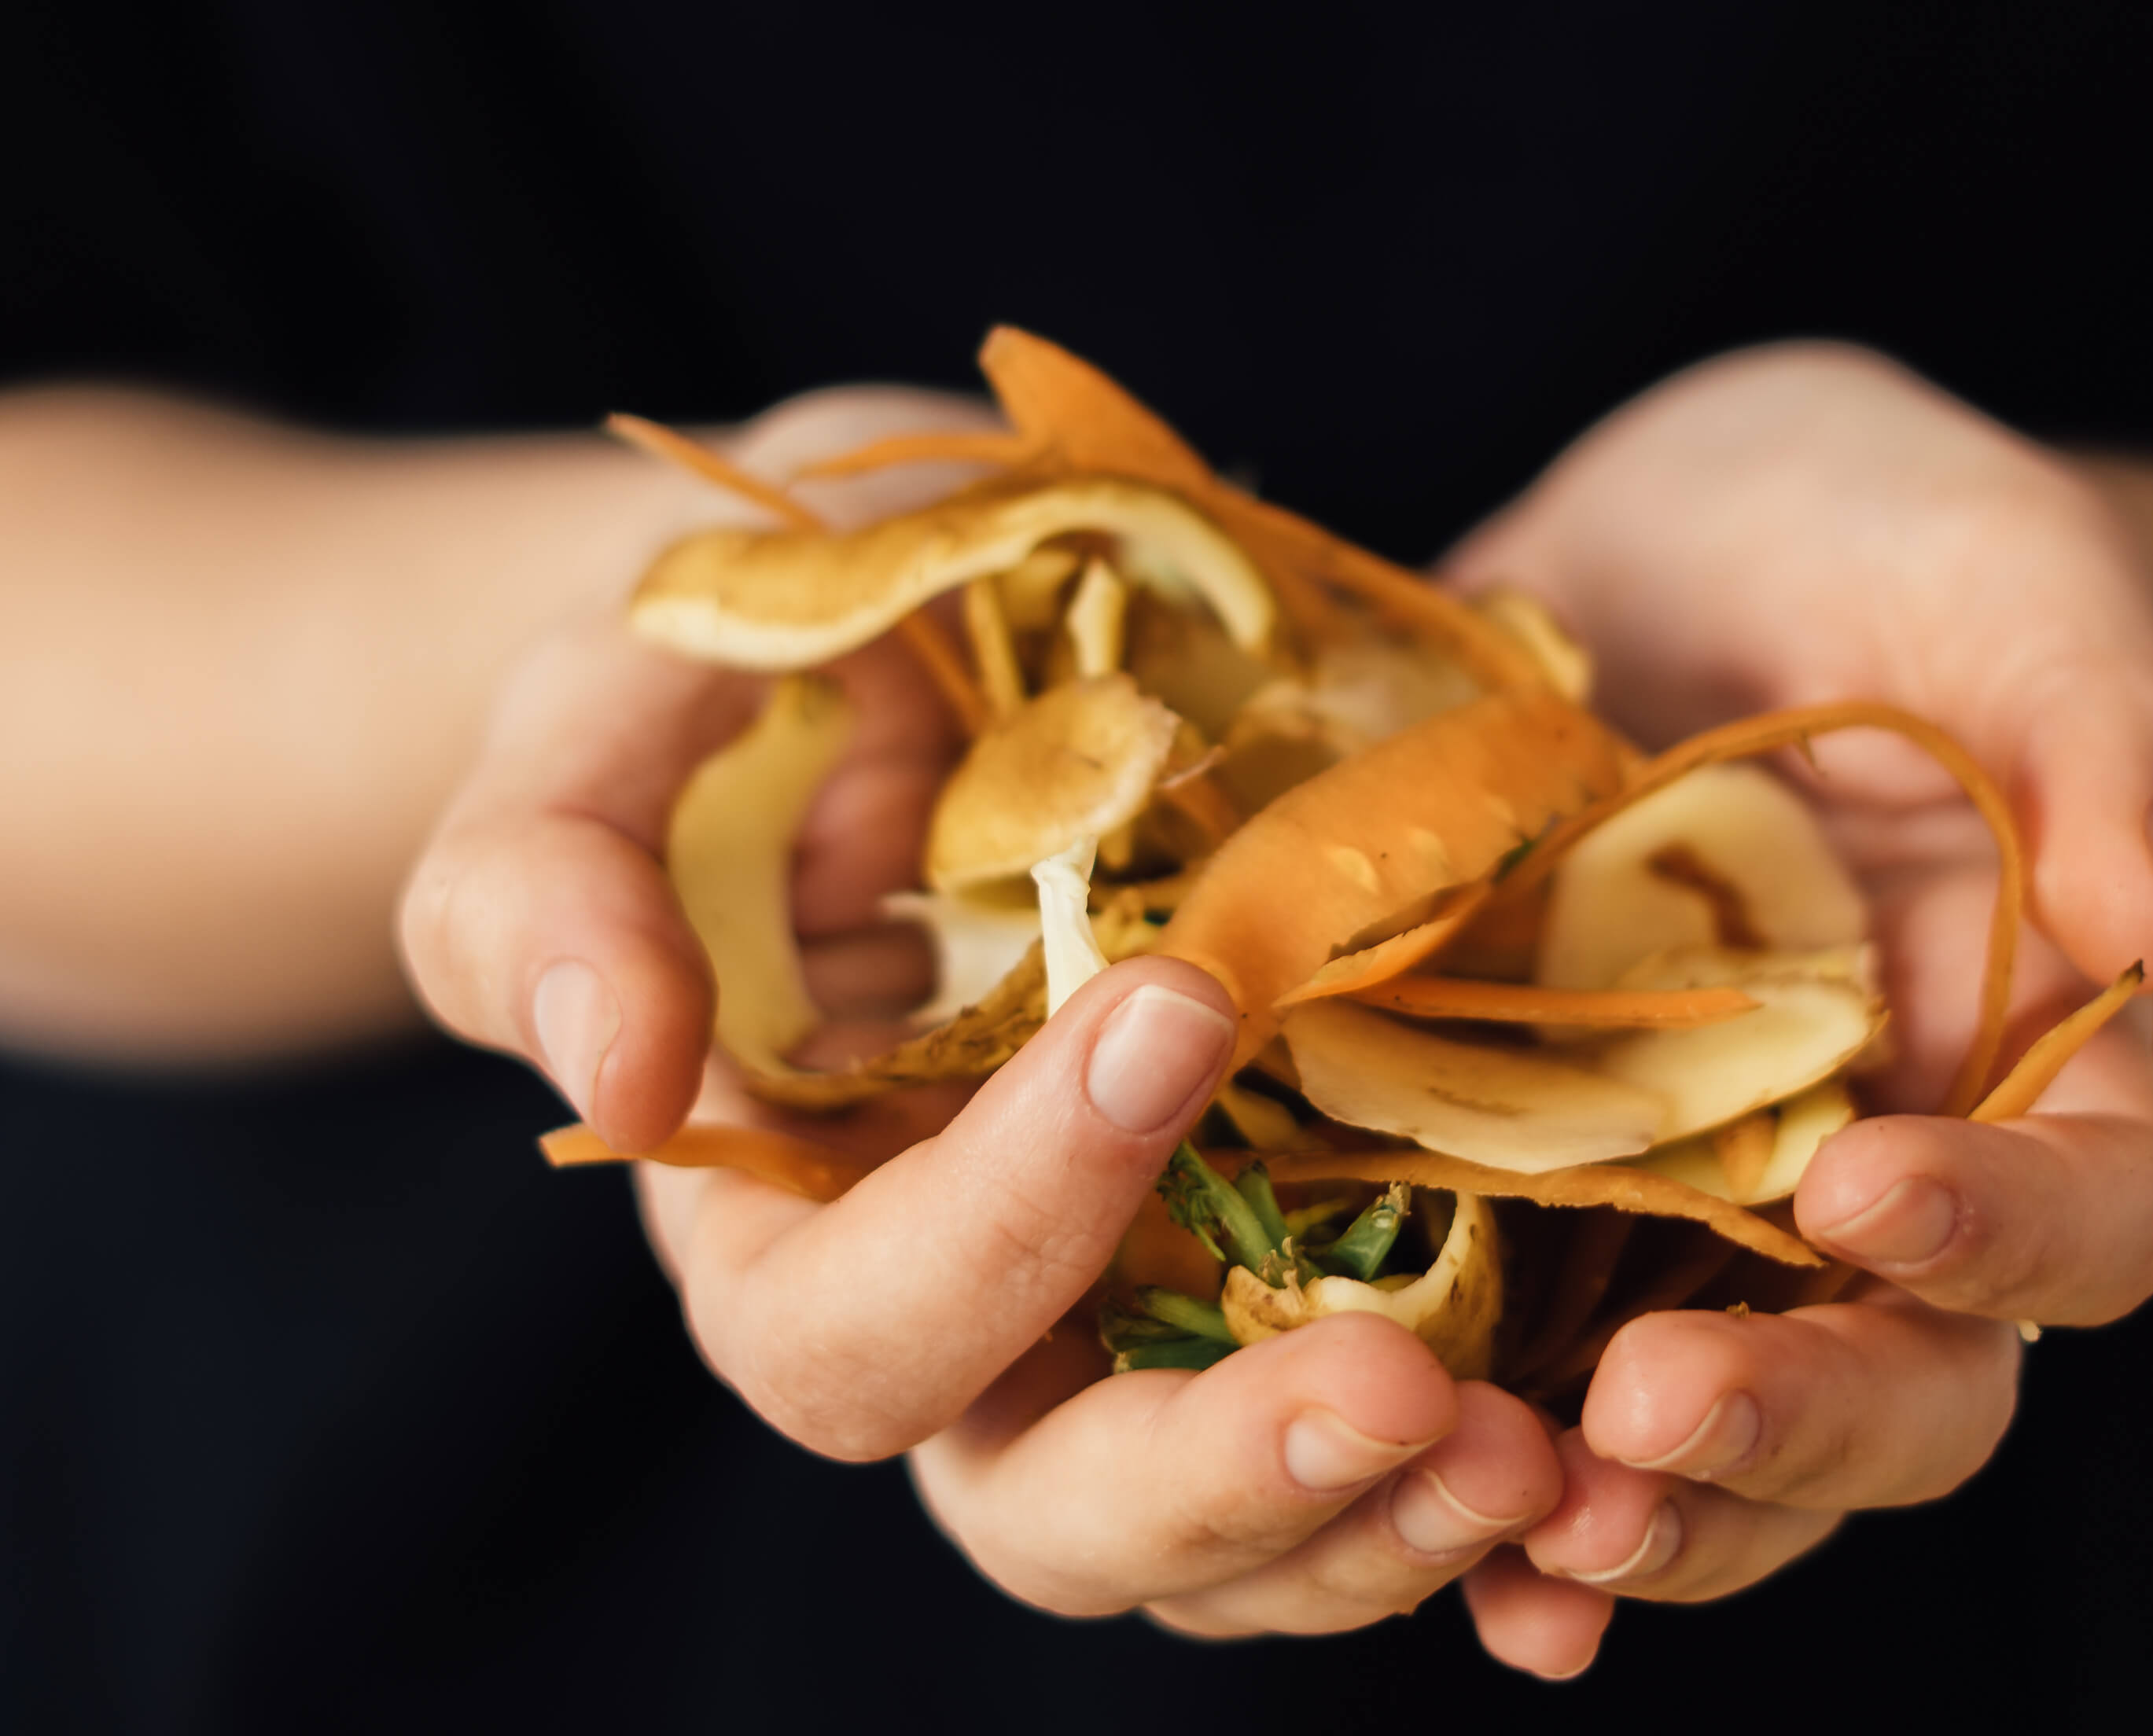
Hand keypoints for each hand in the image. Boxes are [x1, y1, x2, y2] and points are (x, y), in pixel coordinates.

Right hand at [396, 392, 1568, 1660]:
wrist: (914, 630)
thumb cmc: (725, 670)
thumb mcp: (590, 724)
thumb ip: (542, 886)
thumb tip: (610, 1083)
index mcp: (776, 1225)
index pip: (851, 1332)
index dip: (998, 1227)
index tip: (1162, 1016)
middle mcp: (964, 1308)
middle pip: (1056, 1509)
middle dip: (1225, 1481)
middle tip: (1411, 1394)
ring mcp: (1144, 1293)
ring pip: (1243, 1522)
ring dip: (1391, 1515)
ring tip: (1544, 1454)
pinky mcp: (1301, 1231)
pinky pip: (1387, 1399)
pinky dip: (1491, 1432)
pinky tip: (1610, 1403)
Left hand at [1443, 344, 2152, 1663]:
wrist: (1703, 539)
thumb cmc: (1899, 543)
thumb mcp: (2012, 582)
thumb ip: (2101, 732)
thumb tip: (2151, 925)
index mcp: (2048, 1063)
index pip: (2099, 1216)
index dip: (2007, 1234)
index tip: (1865, 1184)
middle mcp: (1883, 1175)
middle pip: (1906, 1386)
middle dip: (1788, 1427)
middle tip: (1646, 1420)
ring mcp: (1700, 1196)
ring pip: (1710, 1429)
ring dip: (1625, 1507)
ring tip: (1518, 1533)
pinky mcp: (1526, 1172)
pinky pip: (1514, 1346)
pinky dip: (1462, 1447)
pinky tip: (1378, 1501)